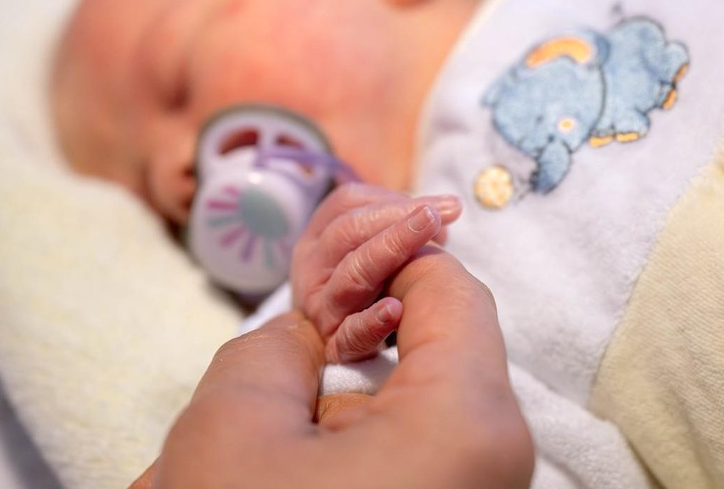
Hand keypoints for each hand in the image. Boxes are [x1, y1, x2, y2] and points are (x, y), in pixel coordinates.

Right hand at [131, 248, 533, 488]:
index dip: (386, 257)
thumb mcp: (233, 426)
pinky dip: (331, 463)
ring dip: (315, 423)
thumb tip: (304, 336)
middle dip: (335, 351)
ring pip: (394, 422)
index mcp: (467, 422)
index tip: (328, 266)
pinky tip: (264, 479)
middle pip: (422, 357)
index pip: (450, 288)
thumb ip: (273, 347)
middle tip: (272, 360)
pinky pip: (394, 468)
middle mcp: (491, 465)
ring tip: (233, 456)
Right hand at [291, 183, 461, 362]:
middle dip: (397, 218)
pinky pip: (350, 333)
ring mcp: (320, 306)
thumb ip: (401, 222)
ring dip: (392, 254)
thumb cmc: (369, 283)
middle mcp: (311, 267)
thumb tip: (450, 206)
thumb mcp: (371, 245)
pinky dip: (372, 322)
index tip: (438, 206)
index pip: (347, 202)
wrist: (339, 339)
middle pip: (348, 231)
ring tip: (434, 245)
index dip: (391, 199)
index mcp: (318, 236)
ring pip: (352, 275)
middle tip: (437, 216)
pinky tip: (396, 310)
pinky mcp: (333, 344)